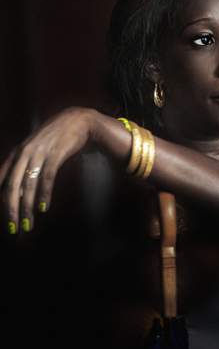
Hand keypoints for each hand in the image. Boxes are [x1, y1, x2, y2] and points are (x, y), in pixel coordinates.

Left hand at [0, 107, 96, 233]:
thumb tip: (19, 188)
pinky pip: (47, 178)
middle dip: (11, 209)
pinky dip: (45, 194)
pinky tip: (44, 207)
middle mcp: (25, 153)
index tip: (3, 217)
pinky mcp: (56, 154)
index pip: (1, 178)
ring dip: (28, 207)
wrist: (79, 120)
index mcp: (17, 152)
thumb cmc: (57, 136)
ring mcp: (40, 153)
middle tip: (14, 228)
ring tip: (28, 223)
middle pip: (13, 186)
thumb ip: (26, 164)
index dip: (0, 198)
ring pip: (29, 185)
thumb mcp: (36, 147)